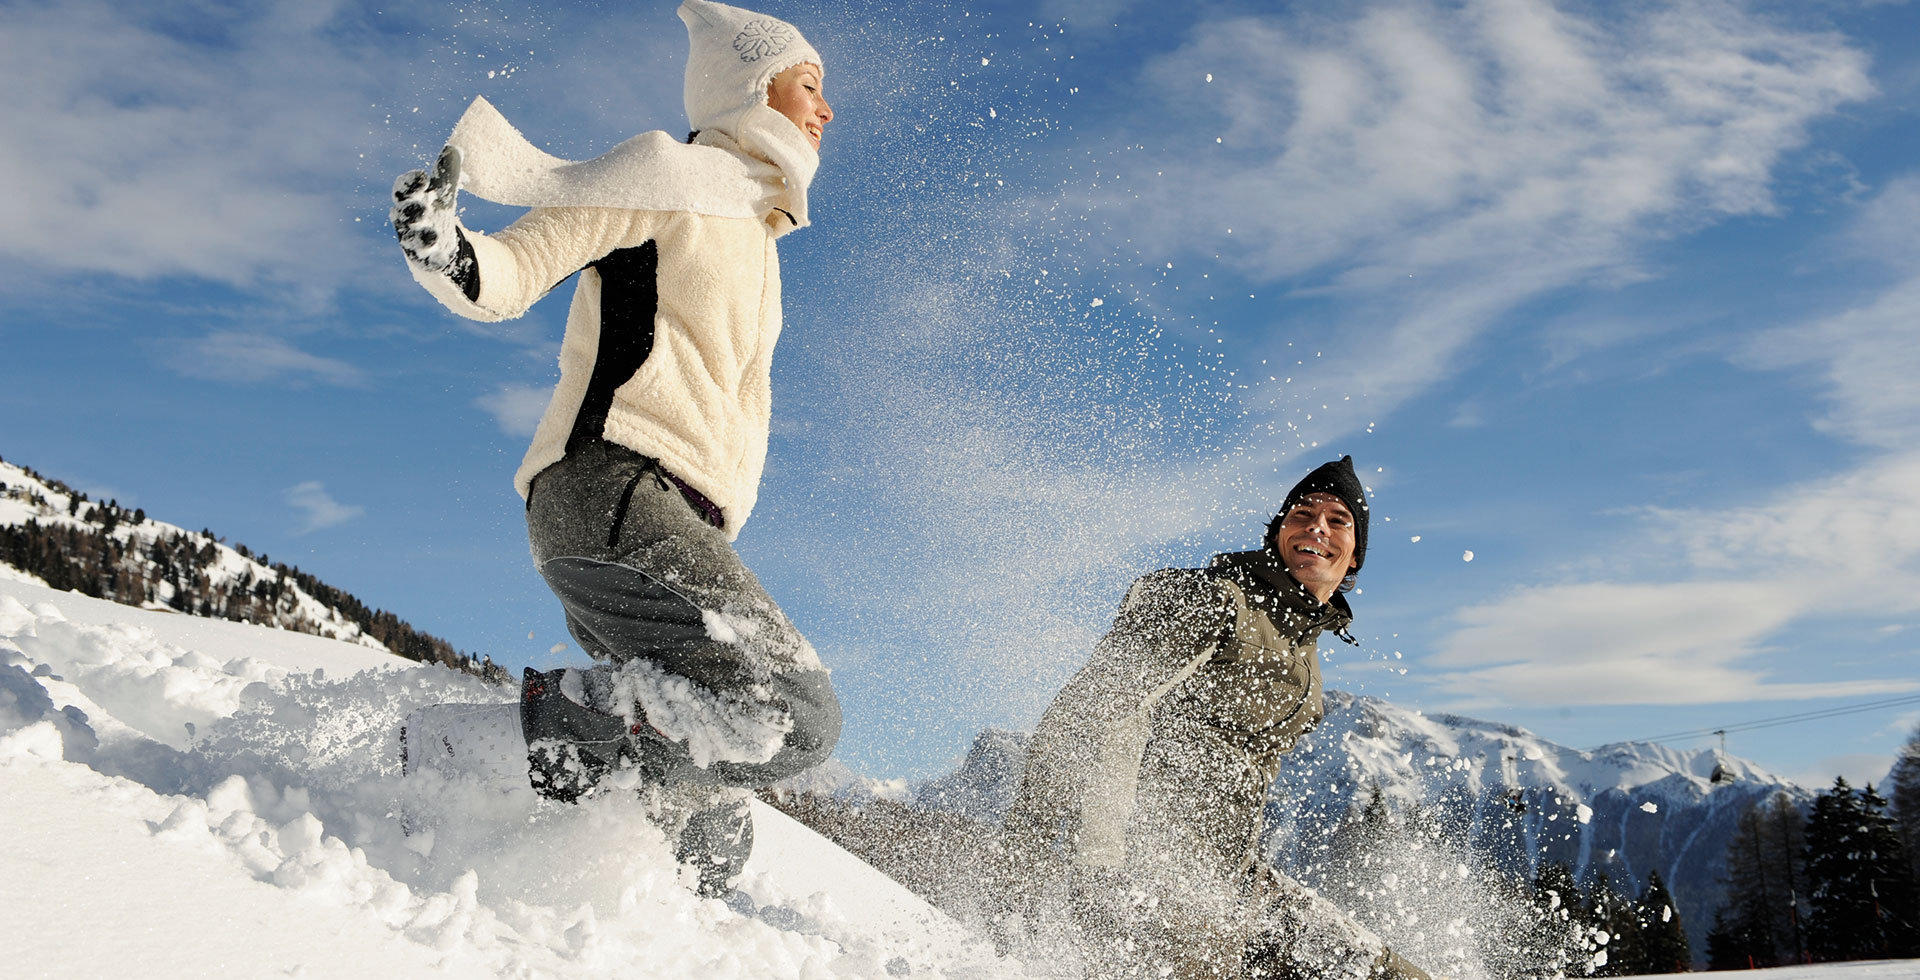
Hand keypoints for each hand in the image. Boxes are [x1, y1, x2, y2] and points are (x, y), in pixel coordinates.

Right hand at [390, 145, 461, 272]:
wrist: (436, 243)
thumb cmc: (434, 212)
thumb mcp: (442, 193)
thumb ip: (446, 175)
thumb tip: (454, 148)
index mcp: (408, 200)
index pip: (403, 190)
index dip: (411, 184)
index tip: (424, 178)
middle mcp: (406, 221)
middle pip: (403, 215)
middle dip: (412, 211)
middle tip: (424, 208)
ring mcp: (413, 241)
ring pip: (412, 240)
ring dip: (422, 237)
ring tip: (434, 237)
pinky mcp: (425, 259)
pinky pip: (427, 261)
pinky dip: (433, 260)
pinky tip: (442, 259)